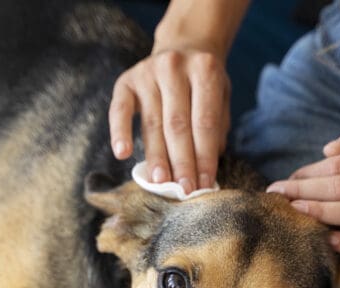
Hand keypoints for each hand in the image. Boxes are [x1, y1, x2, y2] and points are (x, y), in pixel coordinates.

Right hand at [109, 48, 229, 193]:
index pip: (205, 122)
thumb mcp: (220, 96)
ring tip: (160, 183)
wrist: (183, 46)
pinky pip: (120, 110)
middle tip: (183, 190)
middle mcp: (175, 67)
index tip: (204, 184)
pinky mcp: (126, 80)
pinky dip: (119, 132)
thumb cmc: (202, 83)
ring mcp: (148, 72)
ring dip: (157, 156)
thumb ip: (217, 128)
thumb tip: (205, 171)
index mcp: (205, 70)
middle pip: (178, 125)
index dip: (205, 157)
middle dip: (182, 162)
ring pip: (153, 123)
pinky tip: (122, 154)